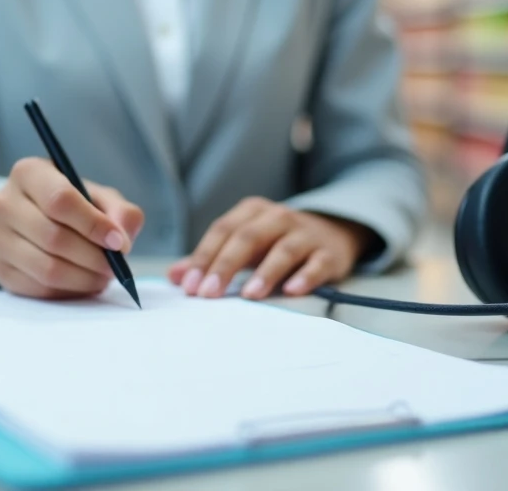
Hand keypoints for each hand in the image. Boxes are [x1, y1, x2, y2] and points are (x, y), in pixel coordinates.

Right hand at [0, 158, 143, 299]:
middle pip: (53, 237)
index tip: (118, 242)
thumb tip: (121, 241)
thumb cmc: (73, 205)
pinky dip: (68, 291)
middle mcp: (4, 203)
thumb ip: (120, 212)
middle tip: (115, 267)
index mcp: (28, 173)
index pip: (60, 200)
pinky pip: (39, 288)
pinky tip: (82, 282)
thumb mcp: (99, 198)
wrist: (36, 220)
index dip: (93, 224)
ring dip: (83, 278)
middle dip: (92, 257)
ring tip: (102, 276)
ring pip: (46, 268)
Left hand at [168, 197, 370, 299]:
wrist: (332, 232)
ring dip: (265, 272)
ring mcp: (305, 234)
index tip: (190, 286)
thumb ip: (209, 259)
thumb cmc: (276, 242)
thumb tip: (175, 277)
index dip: (204, 257)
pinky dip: (305, 276)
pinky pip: (316, 263)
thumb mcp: (243, 245)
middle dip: (226, 266)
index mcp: (252, 212)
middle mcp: (278, 217)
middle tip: (209, 294)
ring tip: (248, 295)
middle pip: (248, 238)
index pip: (222, 231)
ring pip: (283, 250)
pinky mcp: (329, 253)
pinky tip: (292, 290)